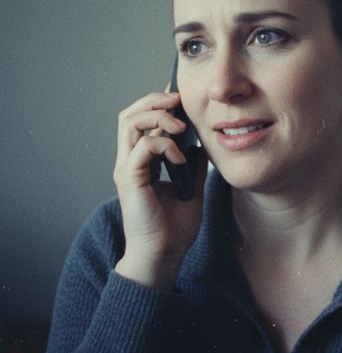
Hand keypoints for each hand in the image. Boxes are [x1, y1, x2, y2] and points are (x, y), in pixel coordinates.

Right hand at [113, 87, 207, 289]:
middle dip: (153, 101)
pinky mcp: (130, 179)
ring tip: (180, 127)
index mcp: (140, 162)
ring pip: (129, 123)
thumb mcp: (191, 187)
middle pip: (128, 114)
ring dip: (157, 117)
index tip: (178, 96)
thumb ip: (193, 164)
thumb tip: (203, 143)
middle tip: (178, 102)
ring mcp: (127, 169)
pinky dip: (164, 144)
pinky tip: (179, 158)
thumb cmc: (174, 227)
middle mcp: (129, 161)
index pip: (140, 121)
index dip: (156, 103)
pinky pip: (143, 146)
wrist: (164, 255)